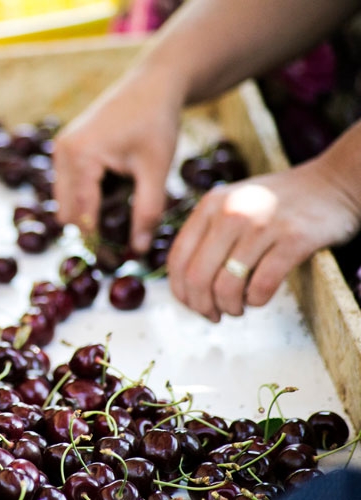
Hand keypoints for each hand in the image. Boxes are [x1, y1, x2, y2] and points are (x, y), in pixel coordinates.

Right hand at [52, 71, 183, 252]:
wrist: (153, 84)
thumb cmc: (157, 122)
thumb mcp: (156, 169)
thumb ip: (147, 211)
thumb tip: (138, 250)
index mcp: (80, 156)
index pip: (82, 215)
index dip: (98, 242)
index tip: (116, 262)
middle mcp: (62, 153)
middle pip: (67, 213)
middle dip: (91, 229)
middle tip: (122, 243)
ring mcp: (60, 150)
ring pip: (66, 202)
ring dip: (89, 213)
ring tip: (124, 212)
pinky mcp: (66, 149)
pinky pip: (69, 187)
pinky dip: (88, 197)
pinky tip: (116, 191)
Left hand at [166, 162, 360, 321]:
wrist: (331, 183)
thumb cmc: (277, 203)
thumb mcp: (232, 205)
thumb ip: (207, 235)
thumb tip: (186, 286)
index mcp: (210, 205)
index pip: (178, 259)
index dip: (180, 291)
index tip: (192, 305)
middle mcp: (231, 213)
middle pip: (197, 277)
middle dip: (202, 306)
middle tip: (214, 315)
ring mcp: (262, 225)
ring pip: (227, 285)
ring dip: (230, 307)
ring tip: (238, 308)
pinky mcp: (294, 239)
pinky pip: (262, 285)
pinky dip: (256, 300)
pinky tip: (258, 298)